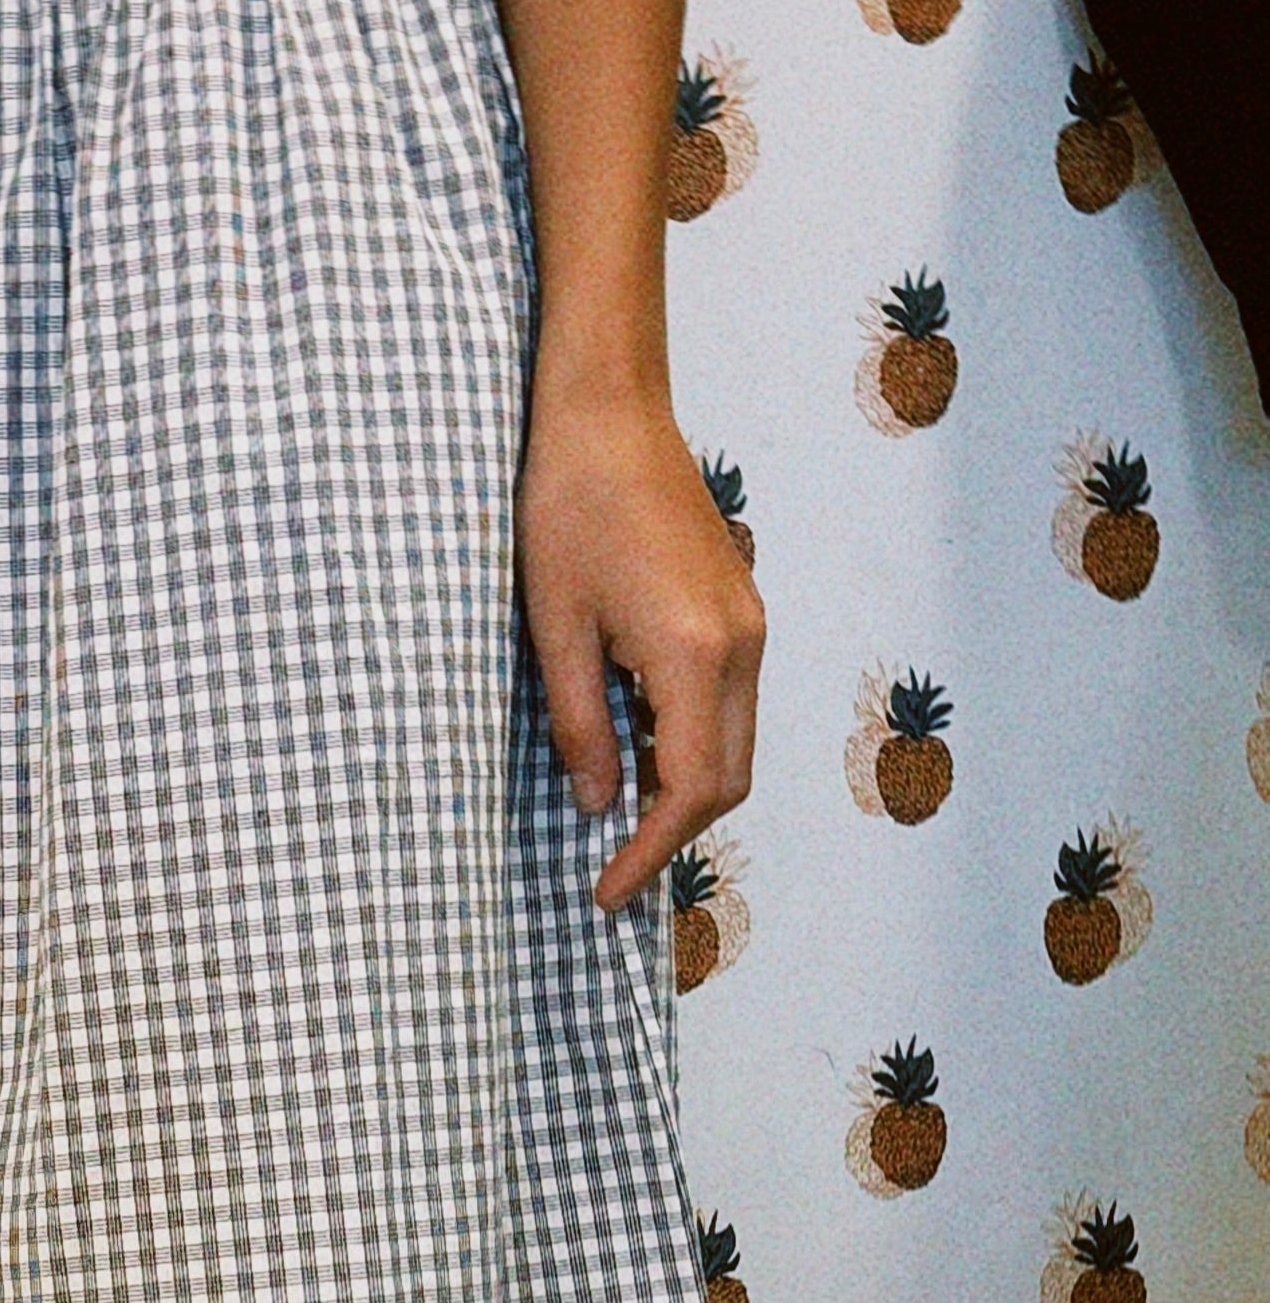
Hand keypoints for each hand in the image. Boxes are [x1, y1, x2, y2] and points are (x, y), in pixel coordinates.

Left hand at [515, 386, 763, 913]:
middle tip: (608, 865)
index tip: (605, 892)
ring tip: (612, 811)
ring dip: (681, 788)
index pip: (690, 791)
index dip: (648, 853)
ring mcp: (748, 623)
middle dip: (671, 832)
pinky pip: (726, 701)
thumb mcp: (554, 629)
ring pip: (732, 743)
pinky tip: (632, 747)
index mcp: (696, 655)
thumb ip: (582, 726)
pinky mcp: (738, 607)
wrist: (606, 410)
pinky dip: (688, 741)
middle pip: (728, 778)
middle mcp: (742, 645)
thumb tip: (597, 803)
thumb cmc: (567, 505)